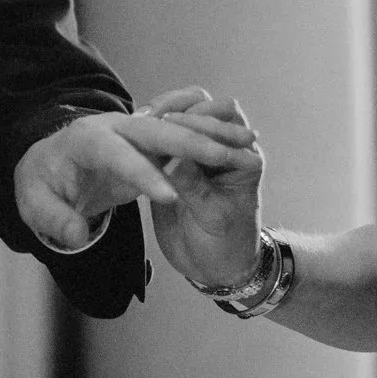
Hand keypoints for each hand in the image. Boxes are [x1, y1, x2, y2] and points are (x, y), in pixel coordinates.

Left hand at [15, 89, 258, 253]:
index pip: (117, 154)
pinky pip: (182, 132)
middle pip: (155, 130)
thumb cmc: (42, 185)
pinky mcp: (147, 138)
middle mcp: (113, 126)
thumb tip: (76, 236)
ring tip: (247, 144)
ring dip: (210, 133)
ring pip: (175, 125)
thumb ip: (54, 221)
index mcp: (85, 140)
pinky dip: (209, 137)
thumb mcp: (35, 206)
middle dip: (190, 143)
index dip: (143, 173)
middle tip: (225, 159)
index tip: (169, 195)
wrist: (46, 162)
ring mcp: (132, 128)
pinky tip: (237, 146)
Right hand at [138, 88, 264, 287]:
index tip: (170, 125)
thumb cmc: (224, 246)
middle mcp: (223, 149)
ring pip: (184, 116)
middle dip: (179, 109)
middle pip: (205, 108)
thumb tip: (174, 160)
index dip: (197, 120)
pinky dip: (152, 131)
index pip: (225, 122)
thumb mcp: (213, 219)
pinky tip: (134, 132)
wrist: (212, 269)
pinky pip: (166, 137)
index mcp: (243, 159)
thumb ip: (195, 188)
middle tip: (151, 117)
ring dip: (165, 114)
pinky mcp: (177, 162)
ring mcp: (199, 153)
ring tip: (140, 119)